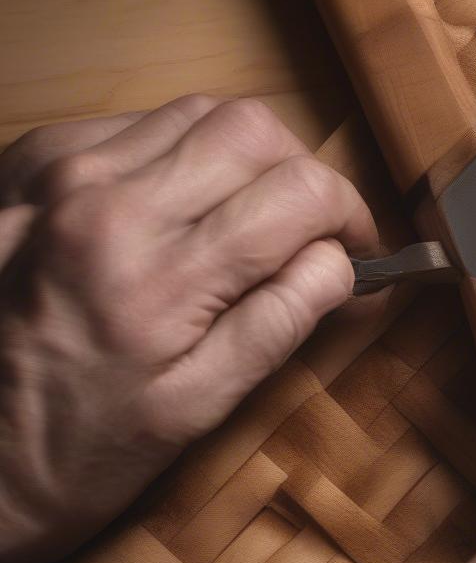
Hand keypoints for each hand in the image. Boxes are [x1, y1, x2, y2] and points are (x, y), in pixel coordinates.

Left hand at [0, 96, 375, 562]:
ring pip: (197, 113)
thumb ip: (280, 322)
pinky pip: (137, 125)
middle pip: (253, 129)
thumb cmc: (82, 449)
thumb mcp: (199, 407)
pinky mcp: (29, 161)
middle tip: (306, 232)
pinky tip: (177, 213)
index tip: (356, 248)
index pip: (298, 192)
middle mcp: (105, 198)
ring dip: (243, 161)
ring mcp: (59, 170)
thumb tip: (344, 264)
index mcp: (158, 272)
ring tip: (243, 222)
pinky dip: (181, 156)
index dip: (348, 214)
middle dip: (301, 175)